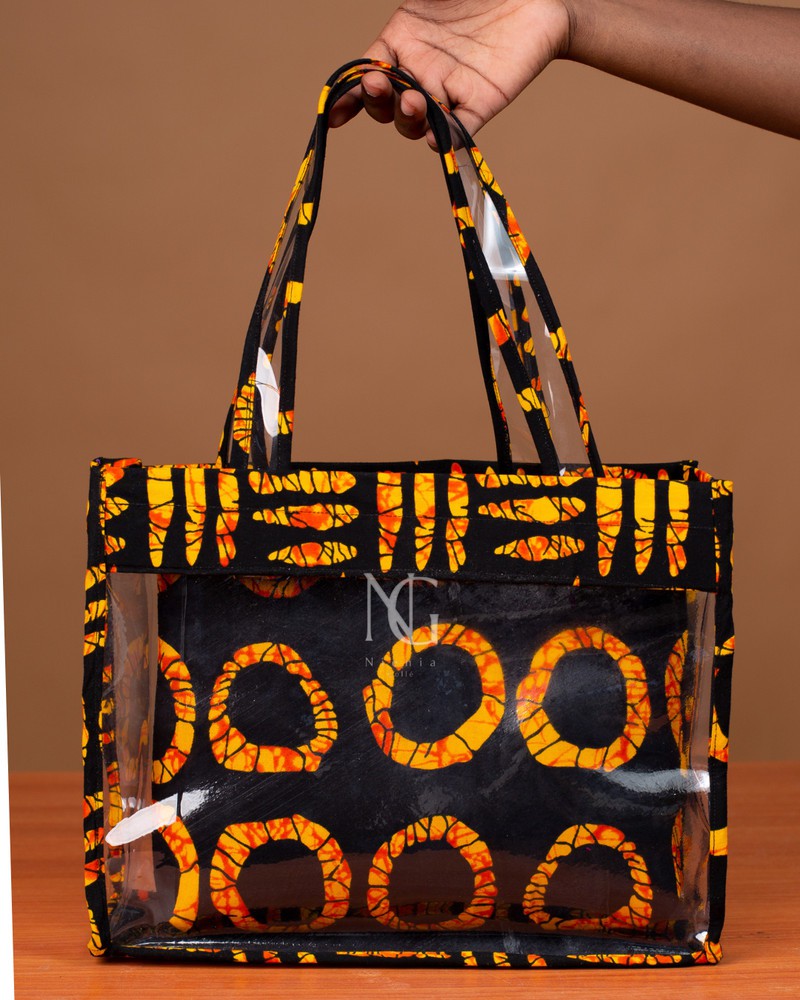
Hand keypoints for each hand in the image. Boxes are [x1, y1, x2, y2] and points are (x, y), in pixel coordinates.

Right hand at [328, 0, 570, 146]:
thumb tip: (376, 11)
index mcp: (402, 40)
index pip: (366, 73)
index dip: (347, 96)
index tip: (334, 112)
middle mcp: (421, 71)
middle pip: (386, 104)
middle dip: (377, 102)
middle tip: (381, 86)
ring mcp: (449, 91)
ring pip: (417, 120)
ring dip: (407, 119)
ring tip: (411, 102)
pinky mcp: (481, 104)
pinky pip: (458, 130)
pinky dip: (445, 138)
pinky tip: (433, 137)